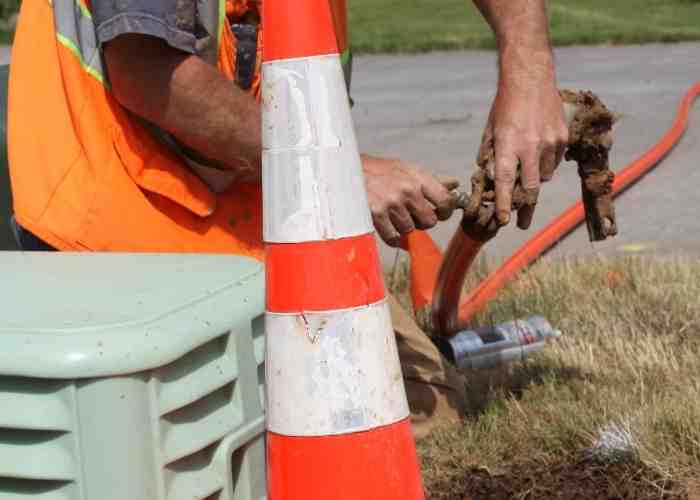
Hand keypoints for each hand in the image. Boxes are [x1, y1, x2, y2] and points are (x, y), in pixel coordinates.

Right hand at [361, 155, 458, 246]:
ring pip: (409, 230)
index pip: (445, 200)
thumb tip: (454, 184)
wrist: (346, 172)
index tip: (440, 213)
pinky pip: (394, 238)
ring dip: (402, 227)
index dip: (445, 211)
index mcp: (417, 177)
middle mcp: (407, 189)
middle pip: (429, 221)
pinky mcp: (377, 215)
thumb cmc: (379, 172)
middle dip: (421, 221)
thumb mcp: (405, 170)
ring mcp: (392, 203)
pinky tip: (386, 226)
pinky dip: (392, 237)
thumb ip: (431, 181)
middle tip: (409, 214)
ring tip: (391, 215)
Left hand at [481, 58, 568, 228]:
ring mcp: (550, 142)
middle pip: (530, 188)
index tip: (503, 221)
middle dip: (525, 209)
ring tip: (527, 168)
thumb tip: (488, 176)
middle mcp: (530, 147)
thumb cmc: (505, 104)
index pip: (504, 182)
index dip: (503, 204)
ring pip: (544, 176)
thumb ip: (488, 154)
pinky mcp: (563, 137)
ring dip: (534, 180)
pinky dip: (546, 164)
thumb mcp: (490, 129)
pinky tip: (539, 151)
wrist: (531, 77)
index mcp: (508, 145)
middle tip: (521, 224)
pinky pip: (554, 162)